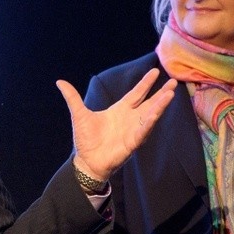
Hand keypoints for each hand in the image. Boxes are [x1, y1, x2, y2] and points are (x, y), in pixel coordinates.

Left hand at [57, 69, 177, 182]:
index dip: (145, 83)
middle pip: (149, 103)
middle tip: (173, 82)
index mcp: (120, 110)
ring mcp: (133, 130)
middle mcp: (130, 119)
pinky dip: (149, 122)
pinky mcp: (132, 143)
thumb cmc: (85, 140)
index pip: (136, 94)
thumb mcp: (79, 114)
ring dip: (160, 105)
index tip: (155, 72)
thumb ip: (72, 98)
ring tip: (170, 94)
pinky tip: (156, 113)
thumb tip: (60, 82)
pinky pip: (143, 131)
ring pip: (150, 115)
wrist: (86, 161)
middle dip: (161, 93)